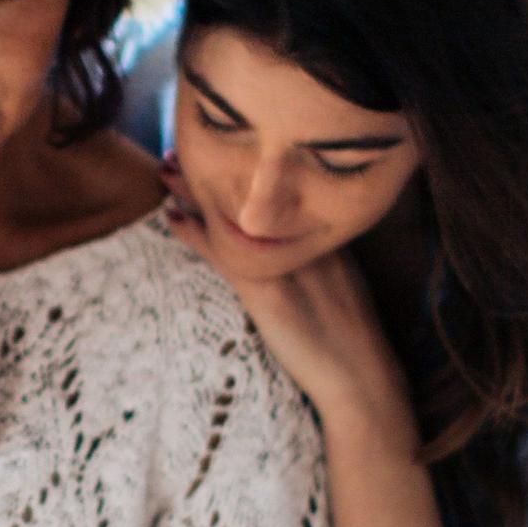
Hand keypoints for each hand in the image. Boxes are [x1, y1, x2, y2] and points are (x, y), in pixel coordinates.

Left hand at [159, 157, 405, 429]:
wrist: (361, 379)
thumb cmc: (350, 339)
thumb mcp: (340, 285)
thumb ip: (315, 259)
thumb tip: (283, 248)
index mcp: (326, 233)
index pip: (280, 189)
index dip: (246, 168)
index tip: (220, 147)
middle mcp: (306, 238)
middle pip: (255, 193)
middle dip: (217, 167)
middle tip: (179, 147)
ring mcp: (286, 262)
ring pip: (235, 215)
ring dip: (196, 190)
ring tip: (165, 168)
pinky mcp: (267, 290)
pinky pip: (224, 252)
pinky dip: (195, 233)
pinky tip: (172, 218)